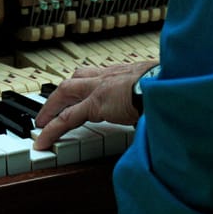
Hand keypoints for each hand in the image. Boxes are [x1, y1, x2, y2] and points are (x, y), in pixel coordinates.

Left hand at [33, 61, 158, 150]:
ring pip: (65, 93)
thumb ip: (152, 99)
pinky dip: (52, 130)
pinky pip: (66, 119)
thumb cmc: (170, 89)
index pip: (98, 75)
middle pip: (76, 79)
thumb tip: (158, 111)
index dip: (86, 84)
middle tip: (50, 108)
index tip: (81, 93)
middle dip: (61, 93)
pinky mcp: (95, 105)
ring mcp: (99, 88)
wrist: (169, 87)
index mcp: (124, 72)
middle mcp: (108, 76)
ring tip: (42, 123)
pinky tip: (43, 141)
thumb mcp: (159, 91)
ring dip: (51, 107)